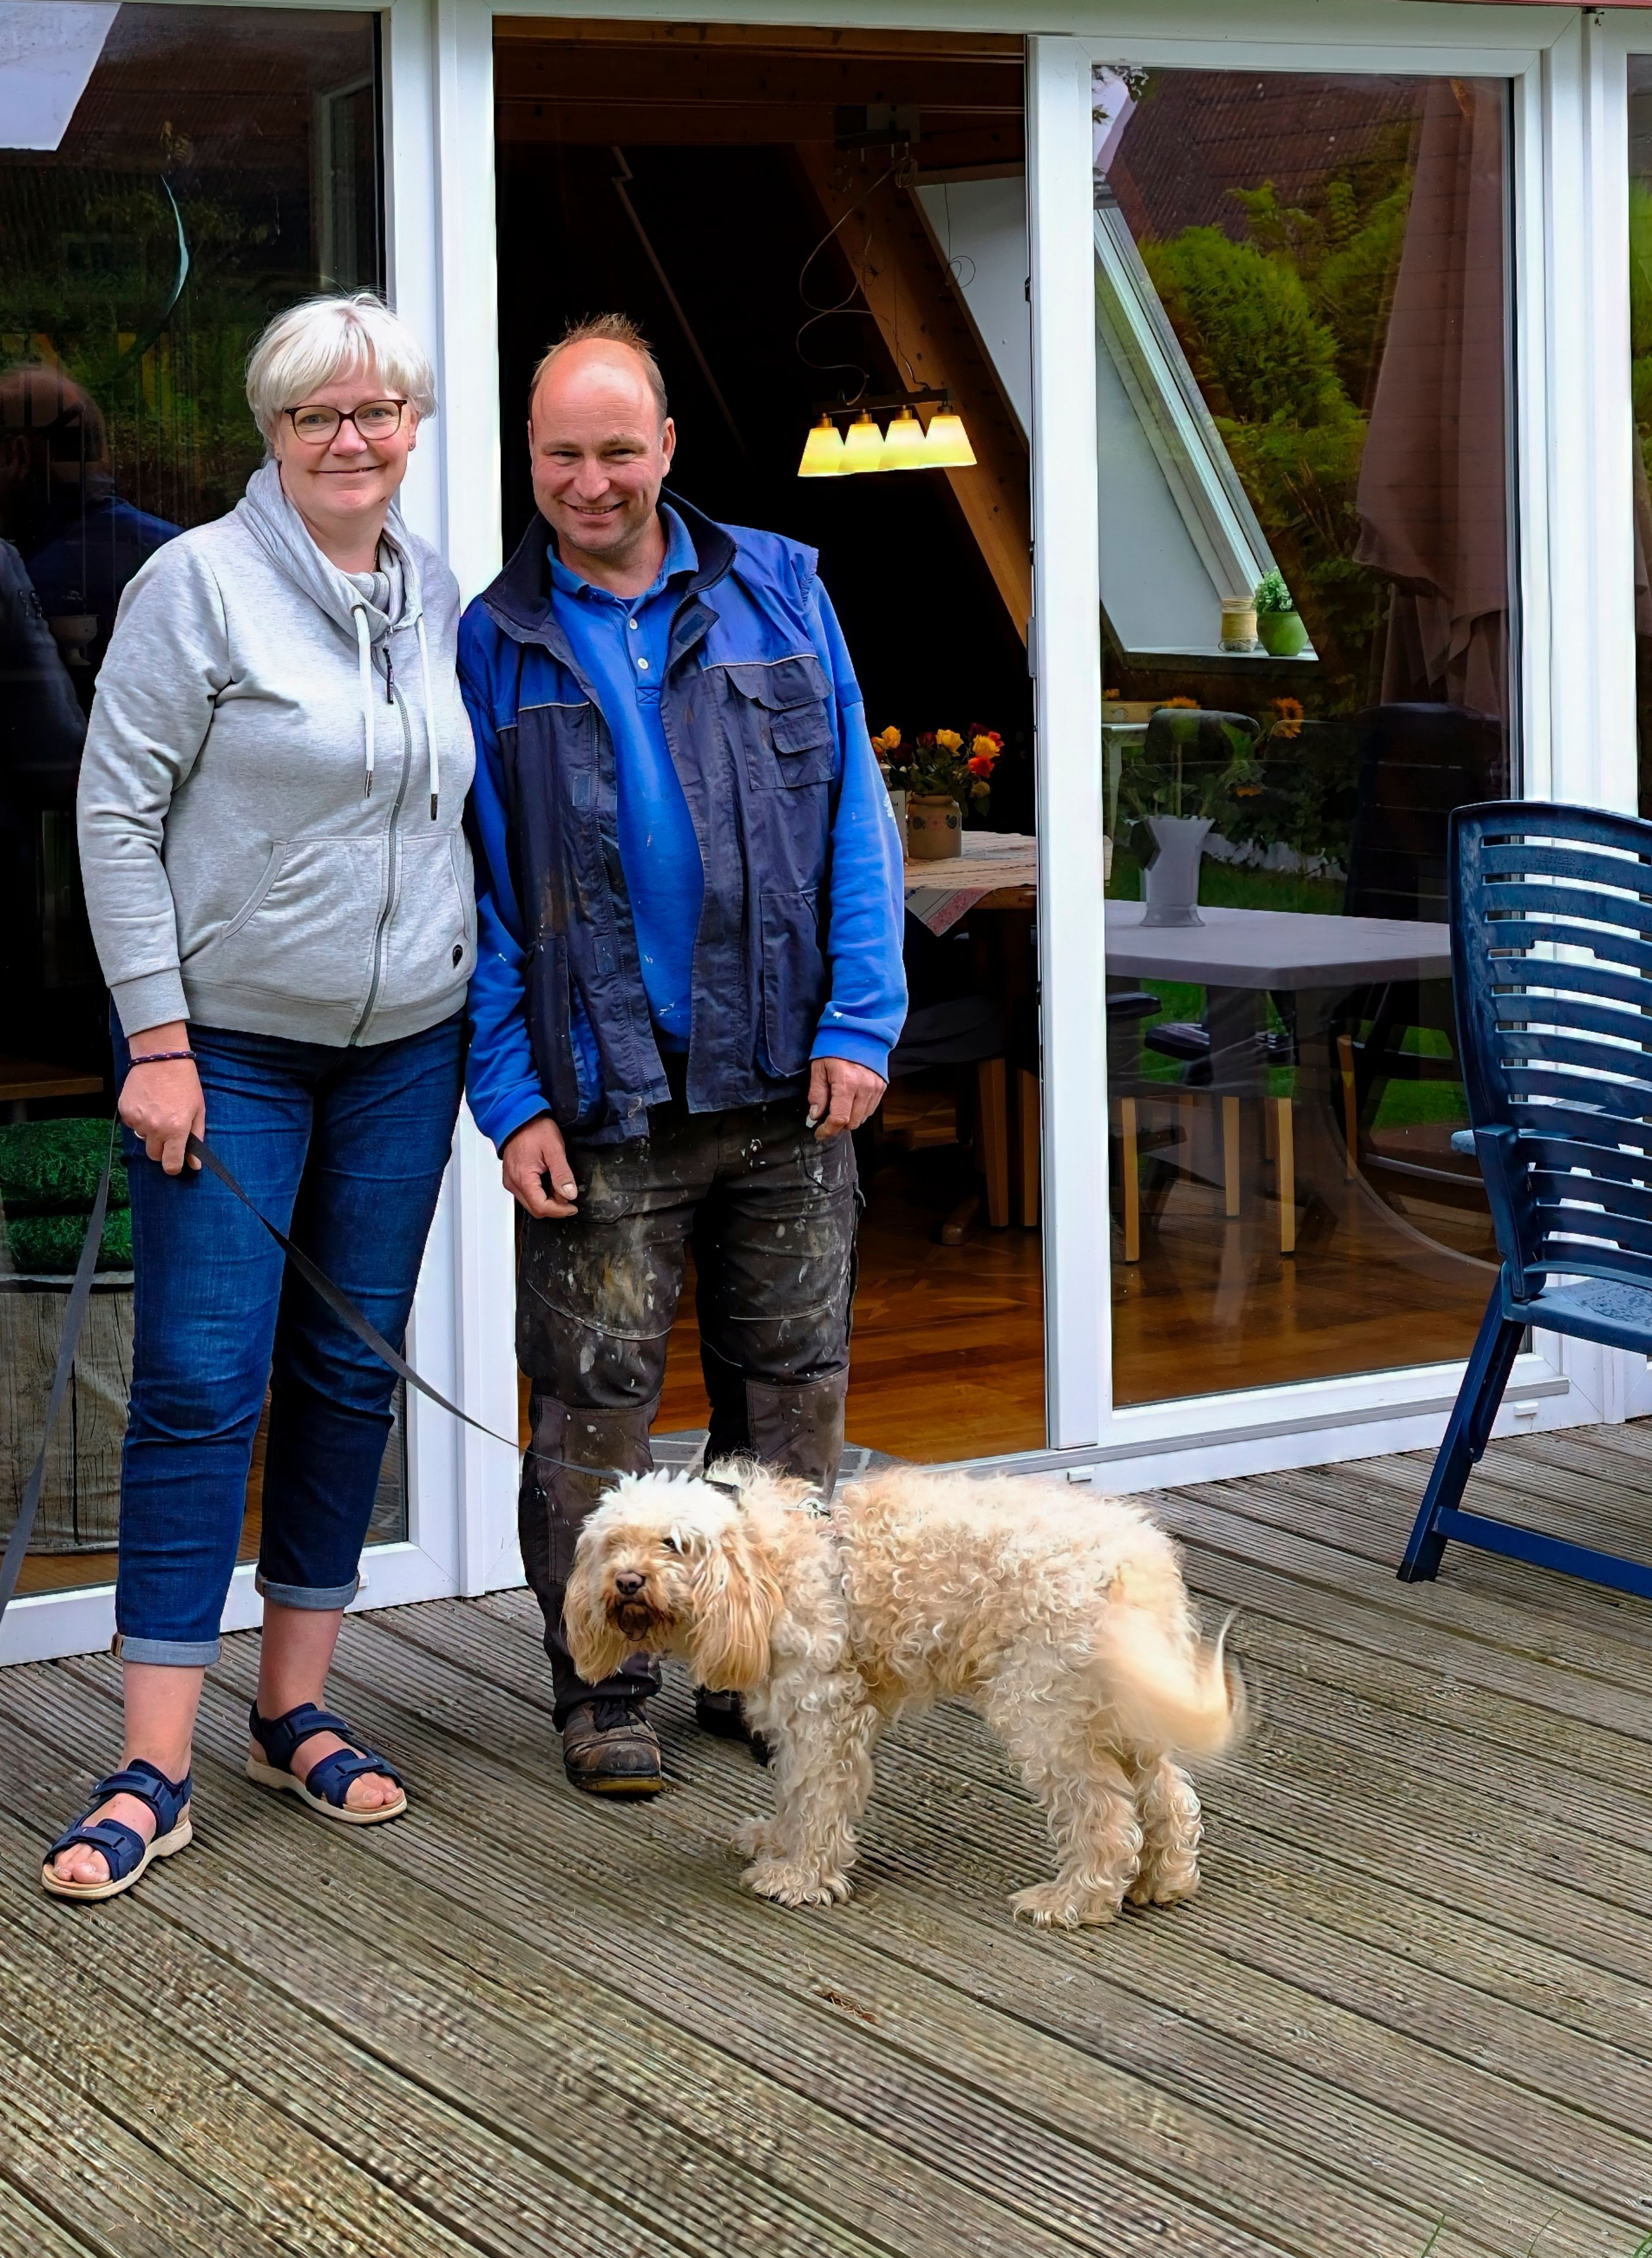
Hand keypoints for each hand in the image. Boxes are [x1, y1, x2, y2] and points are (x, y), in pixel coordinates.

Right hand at [118, 1021, 203, 1175]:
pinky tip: (148, 1104)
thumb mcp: (198, 1110)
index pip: (170, 1164)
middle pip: (154, 1155)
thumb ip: (196, 1139)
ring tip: (159, 1111)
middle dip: (162, 1149)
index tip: (176, 1162)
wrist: (160, 1058)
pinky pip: (132, 1125)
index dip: (174, 1166)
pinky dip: (139, 1119)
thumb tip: (195, 1165)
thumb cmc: (185, 1083)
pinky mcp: (124, 1111)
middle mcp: (154, 1128)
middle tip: (169, 1131)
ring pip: (143, 1139)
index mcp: (175, 1130)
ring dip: (150, 1132)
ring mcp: (137, 1120)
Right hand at [502, 1114, 579, 1217]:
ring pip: (530, 1203)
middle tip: (569, 1195)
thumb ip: (562, 1174)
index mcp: (522, 1178)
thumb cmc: (535, 1129)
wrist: (518, 1116)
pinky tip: (549, 1182)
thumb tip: (569, 1195)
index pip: (540, 1207)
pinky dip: (540, 1193)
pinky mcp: (511, 1178)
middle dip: (554, 1207)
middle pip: (535, 1209)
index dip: (559, 1211)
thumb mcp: (554, 1149)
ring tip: (560, 1186)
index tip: (573, 1207)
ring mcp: (510, 1181)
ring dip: (548, 1200)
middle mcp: (512, 1183)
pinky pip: (526, 1194)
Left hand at [806, 1056, 885, 1140]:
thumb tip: (815, 1116)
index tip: (819, 1133)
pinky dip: (859, 1111)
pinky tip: (850, 1102)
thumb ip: (817, 1093)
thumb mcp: (819, 1068)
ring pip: (862, 1118)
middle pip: (852, 1123)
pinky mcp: (881, 1088)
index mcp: (846, 1083)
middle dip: (838, 1125)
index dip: (828, 1130)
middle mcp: (864, 1088)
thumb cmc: (835, 1048)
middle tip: (826, 1118)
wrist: (860, 1032)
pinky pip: (870, 1110)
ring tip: (838, 1107)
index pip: (840, 1118)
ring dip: (849, 1119)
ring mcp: (875, 1088)